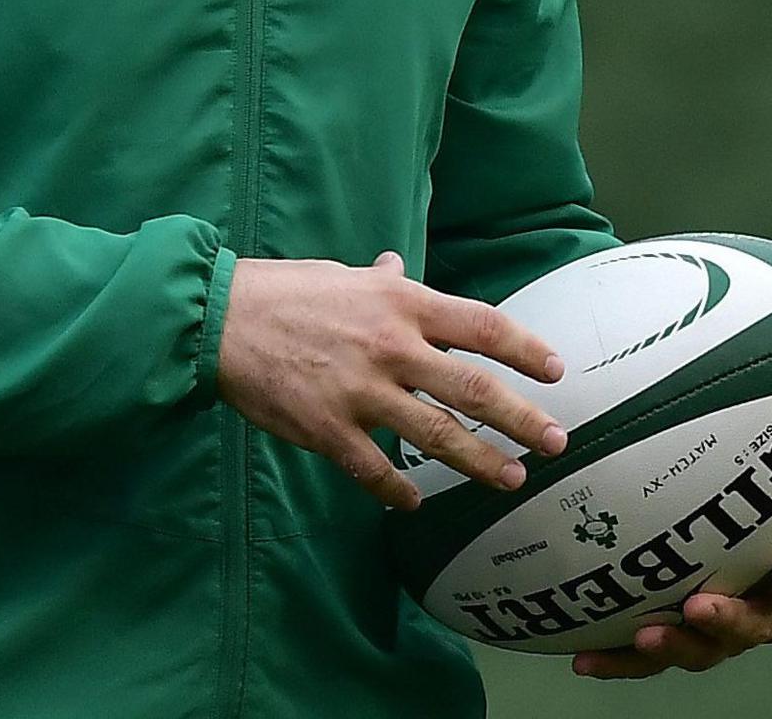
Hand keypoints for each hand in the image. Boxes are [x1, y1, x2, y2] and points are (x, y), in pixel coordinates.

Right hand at [212, 251, 568, 510]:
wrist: (215, 320)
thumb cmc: (279, 292)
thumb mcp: (339, 276)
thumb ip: (378, 282)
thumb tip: (396, 266)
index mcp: (398, 303)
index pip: (481, 325)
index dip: (526, 349)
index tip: (556, 371)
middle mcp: (390, 346)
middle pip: (473, 388)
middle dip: (522, 420)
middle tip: (556, 442)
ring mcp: (360, 391)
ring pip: (437, 436)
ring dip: (480, 462)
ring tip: (511, 478)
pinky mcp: (328, 428)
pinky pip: (376, 470)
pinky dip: (399, 492)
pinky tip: (414, 504)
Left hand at [572, 434, 771, 678]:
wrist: (712, 532)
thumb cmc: (761, 505)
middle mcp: (756, 610)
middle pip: (751, 628)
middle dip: (728, 622)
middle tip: (700, 607)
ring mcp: (710, 629)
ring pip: (699, 650)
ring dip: (673, 648)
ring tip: (644, 637)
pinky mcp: (665, 635)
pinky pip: (641, 657)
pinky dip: (616, 661)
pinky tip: (582, 660)